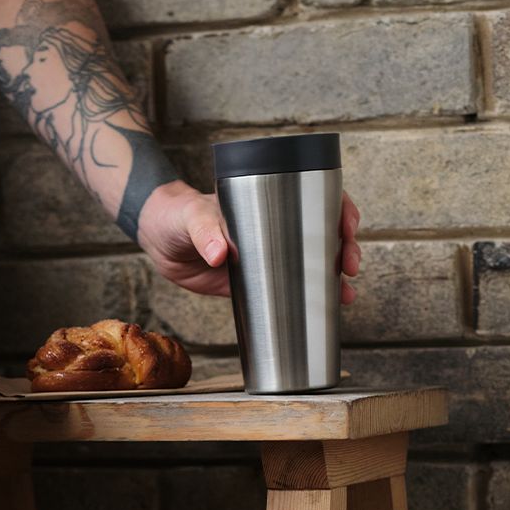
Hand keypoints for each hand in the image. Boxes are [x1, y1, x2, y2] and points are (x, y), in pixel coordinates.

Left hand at [137, 181, 360, 302]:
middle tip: (350, 267)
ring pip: (312, 264)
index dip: (340, 210)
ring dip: (334, 279)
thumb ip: (204, 231)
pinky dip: (306, 300)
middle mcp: (274, 227)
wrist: (159, 239)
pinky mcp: (253, 281)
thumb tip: (220, 254)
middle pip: (323, 233)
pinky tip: (326, 310)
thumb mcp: (192, 216)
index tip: (348, 227)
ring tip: (346, 295)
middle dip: (346, 248)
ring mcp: (266, 255)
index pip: (316, 198)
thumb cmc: (177, 215)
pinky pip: (287, 290)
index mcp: (267, 201)